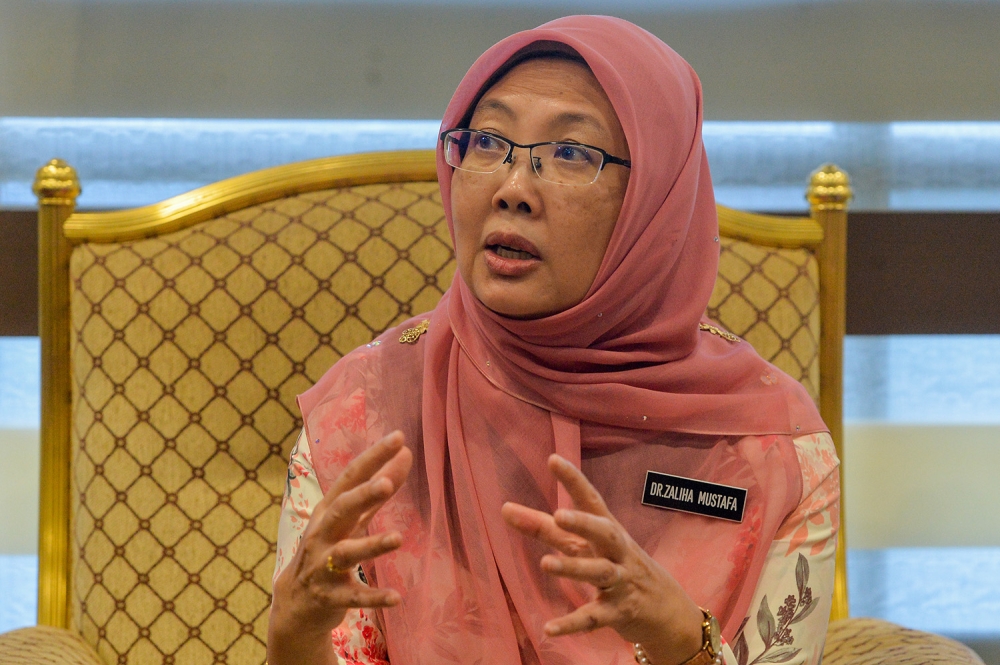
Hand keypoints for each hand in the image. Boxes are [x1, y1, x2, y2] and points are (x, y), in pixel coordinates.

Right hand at [267, 431, 412, 664]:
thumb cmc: (328, 550)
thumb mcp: (350, 519)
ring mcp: (323, 566)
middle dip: (362, 495)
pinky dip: (374, 596)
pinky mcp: (330, 597)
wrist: (295, 605)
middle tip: (386, 483)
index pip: (351, 477)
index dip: (373, 457)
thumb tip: (405, 454)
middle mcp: (322, 534)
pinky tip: (397, 597)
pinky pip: (353, 596)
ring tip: (398, 538)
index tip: (398, 437)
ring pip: (346, 552)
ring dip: (371, 545)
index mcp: (329, 510)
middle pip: (341, 509)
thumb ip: (378, 489)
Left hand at [501, 454, 703, 664]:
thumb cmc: (615, 563)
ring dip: (573, 568)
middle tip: (559, 515)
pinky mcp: (617, 612)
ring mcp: (619, 582)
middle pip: (604, 532)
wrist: (665, 609)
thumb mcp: (583, 544)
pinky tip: (548, 629)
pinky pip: (593, 617)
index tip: (553, 460)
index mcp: (607, 529)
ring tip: (546, 563)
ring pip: (599, 572)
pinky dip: (571, 623)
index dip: (573, 480)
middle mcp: (616, 551)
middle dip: (584, 523)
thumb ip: (543, 527)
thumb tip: (504, 508)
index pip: (590, 500)